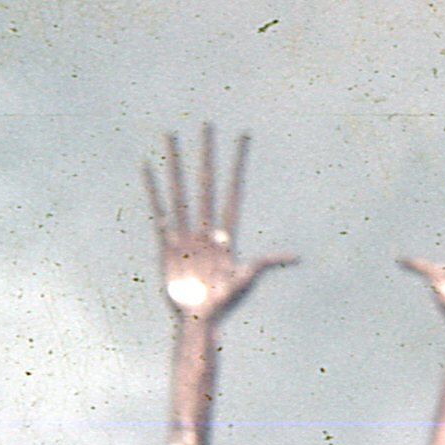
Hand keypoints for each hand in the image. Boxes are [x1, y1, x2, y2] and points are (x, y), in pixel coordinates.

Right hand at [145, 124, 295, 323]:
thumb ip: (266, 263)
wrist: (198, 320)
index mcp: (228, 232)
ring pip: (181, 189)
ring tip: (171, 135)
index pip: (234, 190)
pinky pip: (159, 210)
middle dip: (207, 153)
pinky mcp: (166, 242)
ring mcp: (186, 232)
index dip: (238, 164)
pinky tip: (147, 166)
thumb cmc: (225, 303)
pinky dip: (153, 189)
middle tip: (207, 124)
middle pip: (207, 182)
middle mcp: (207, 226)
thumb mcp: (247, 279)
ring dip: (176, 162)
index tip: (243, 137)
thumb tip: (296, 257)